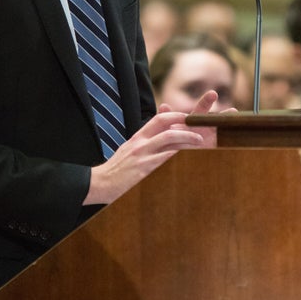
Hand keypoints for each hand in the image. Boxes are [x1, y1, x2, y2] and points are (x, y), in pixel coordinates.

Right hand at [85, 103, 210, 206]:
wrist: (100, 184)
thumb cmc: (116, 171)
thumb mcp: (129, 151)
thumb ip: (143, 143)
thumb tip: (158, 139)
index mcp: (137, 138)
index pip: (158, 119)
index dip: (176, 115)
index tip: (189, 117)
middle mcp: (140, 143)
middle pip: (166, 126)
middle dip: (186, 124)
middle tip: (200, 129)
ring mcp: (143, 155)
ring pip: (169, 140)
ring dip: (187, 138)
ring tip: (200, 141)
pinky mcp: (144, 169)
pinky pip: (166, 159)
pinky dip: (179, 156)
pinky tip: (190, 158)